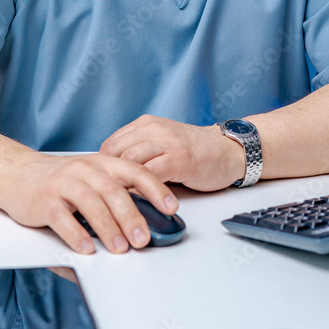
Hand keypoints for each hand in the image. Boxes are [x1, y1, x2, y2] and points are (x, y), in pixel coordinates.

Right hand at [0, 151, 178, 254]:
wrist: (17, 173)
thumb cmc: (59, 179)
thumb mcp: (91, 175)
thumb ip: (115, 189)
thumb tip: (145, 216)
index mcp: (102, 163)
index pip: (135, 171)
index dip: (156, 189)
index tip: (171, 208)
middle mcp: (84, 170)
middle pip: (113, 192)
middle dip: (132, 217)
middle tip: (144, 239)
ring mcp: (63, 184)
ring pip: (90, 205)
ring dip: (108, 228)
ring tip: (120, 248)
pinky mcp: (44, 201)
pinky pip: (62, 219)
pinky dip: (76, 234)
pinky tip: (86, 248)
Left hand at [99, 114, 246, 190]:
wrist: (227, 150)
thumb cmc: (193, 151)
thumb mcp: (161, 143)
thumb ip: (139, 152)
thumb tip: (111, 175)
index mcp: (146, 124)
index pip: (110, 144)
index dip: (102, 167)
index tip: (100, 186)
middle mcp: (153, 129)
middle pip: (115, 153)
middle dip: (107, 177)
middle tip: (104, 199)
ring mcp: (167, 143)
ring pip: (129, 162)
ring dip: (121, 185)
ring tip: (116, 204)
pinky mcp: (180, 159)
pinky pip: (150, 175)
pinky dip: (140, 190)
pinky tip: (138, 202)